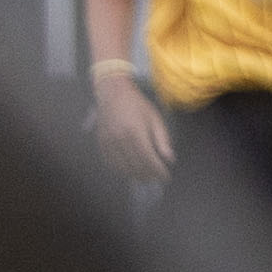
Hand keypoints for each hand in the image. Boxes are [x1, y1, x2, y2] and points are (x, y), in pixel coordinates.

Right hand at [92, 69, 172, 183]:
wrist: (112, 93)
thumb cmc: (137, 104)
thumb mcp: (155, 118)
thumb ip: (162, 139)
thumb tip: (169, 159)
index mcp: (136, 131)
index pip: (149, 159)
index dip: (158, 171)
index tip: (166, 177)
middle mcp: (120, 139)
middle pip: (136, 166)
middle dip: (148, 175)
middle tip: (156, 178)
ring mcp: (109, 143)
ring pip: (123, 168)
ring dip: (136, 175)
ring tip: (145, 177)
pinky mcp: (101, 144)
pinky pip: (111, 163)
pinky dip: (122, 170)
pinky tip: (130, 170)